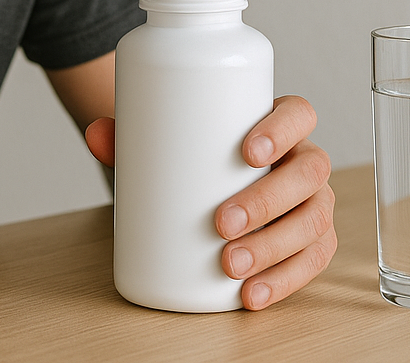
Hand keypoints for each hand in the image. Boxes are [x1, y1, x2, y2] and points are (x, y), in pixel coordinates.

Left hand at [84, 95, 335, 309]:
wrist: (208, 184)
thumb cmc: (197, 156)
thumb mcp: (168, 140)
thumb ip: (131, 135)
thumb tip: (96, 134)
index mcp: (279, 124)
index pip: (299, 114)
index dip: (282, 130)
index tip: (247, 152)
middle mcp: (303, 161)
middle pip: (308, 174)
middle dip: (268, 201)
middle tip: (222, 223)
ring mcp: (312, 202)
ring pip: (313, 222)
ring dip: (274, 247)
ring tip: (230, 265)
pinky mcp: (310, 242)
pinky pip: (312, 261)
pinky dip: (284, 281)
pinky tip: (251, 294)